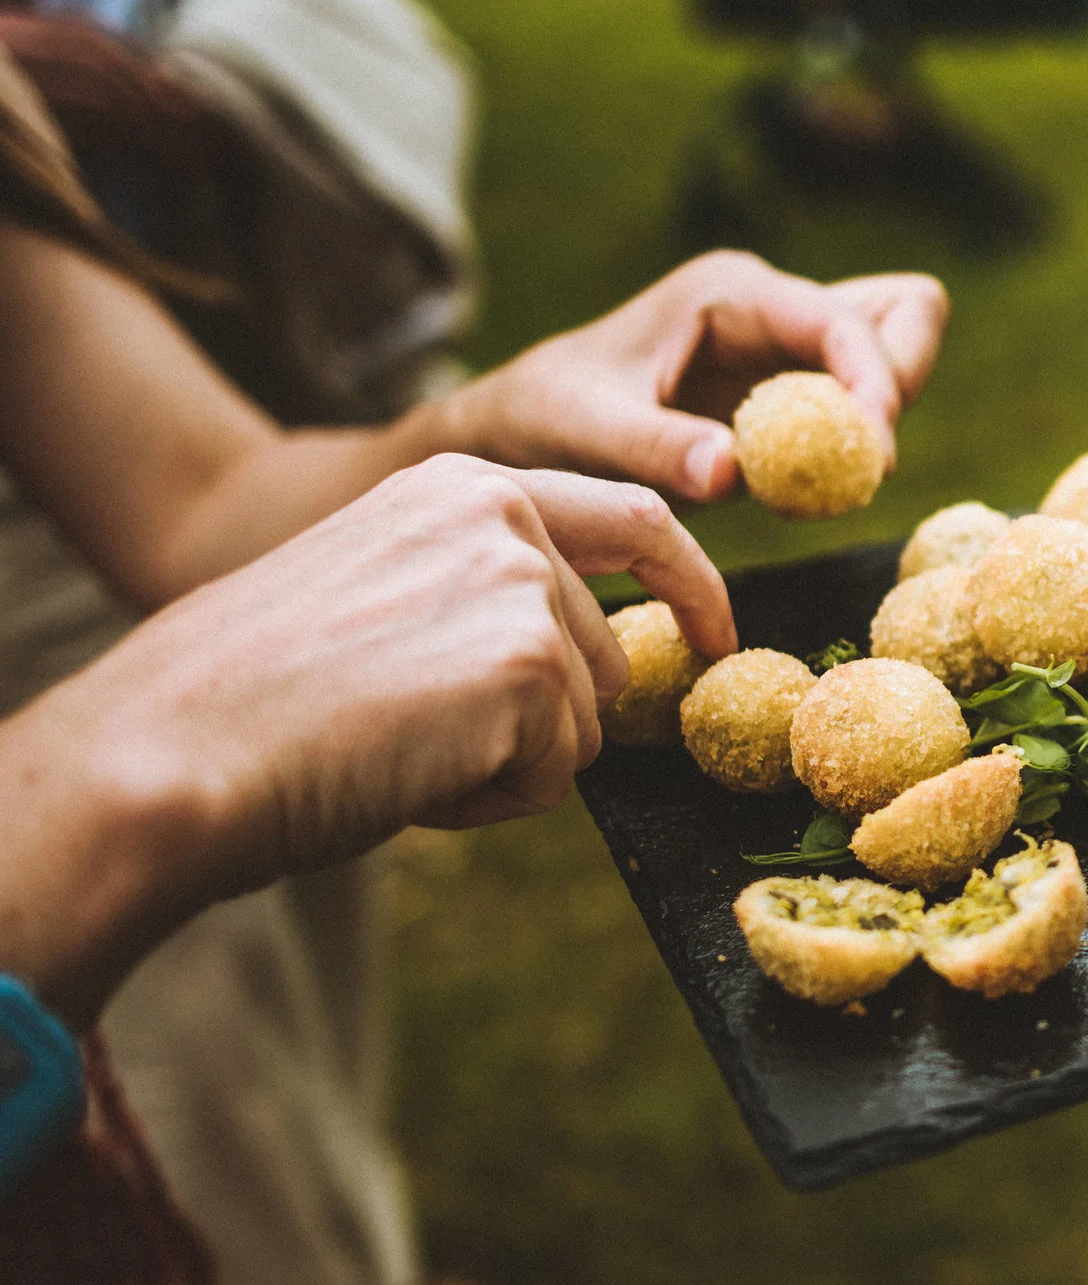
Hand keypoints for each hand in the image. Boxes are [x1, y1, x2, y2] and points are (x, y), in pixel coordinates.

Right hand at [0, 457, 731, 1026]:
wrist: (175, 746)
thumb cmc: (256, 694)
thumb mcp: (385, 592)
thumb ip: (483, 594)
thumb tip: (585, 656)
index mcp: (466, 485)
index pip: (635, 519)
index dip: (689, 585)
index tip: (715, 632)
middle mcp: (507, 517)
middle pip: (610, 651)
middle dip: (552, 720)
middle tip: (445, 749)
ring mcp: (526, 588)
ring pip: (583, 722)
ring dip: (508, 762)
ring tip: (394, 746)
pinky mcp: (532, 670)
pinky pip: (555, 773)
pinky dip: (489, 799)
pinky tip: (403, 773)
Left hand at [437, 252, 947, 502]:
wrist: (526, 429)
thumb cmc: (549, 416)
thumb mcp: (590, 432)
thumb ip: (658, 448)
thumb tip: (731, 471)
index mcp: (732, 290)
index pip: (845, 319)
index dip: (875, 379)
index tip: (873, 456)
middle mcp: (775, 304)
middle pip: (906, 311)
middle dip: (901, 384)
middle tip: (864, 462)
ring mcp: (790, 342)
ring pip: (896, 350)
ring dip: (885, 416)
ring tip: (829, 480)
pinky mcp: (795, 386)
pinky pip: (864, 400)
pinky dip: (858, 445)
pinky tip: (801, 490)